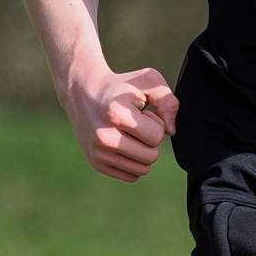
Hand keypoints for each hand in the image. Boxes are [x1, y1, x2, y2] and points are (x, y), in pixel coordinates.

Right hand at [65, 65, 177, 181]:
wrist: (84, 93)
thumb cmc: (122, 86)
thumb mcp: (148, 80)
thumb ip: (168, 100)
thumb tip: (170, 131)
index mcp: (116, 114)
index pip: (156, 136)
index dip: (156, 123)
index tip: (142, 113)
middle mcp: (104, 137)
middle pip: (151, 156)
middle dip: (151, 140)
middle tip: (137, 125)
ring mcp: (98, 153)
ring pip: (142, 170)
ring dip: (143, 152)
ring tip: (130, 134)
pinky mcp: (96, 164)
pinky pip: (132, 176)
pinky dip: (134, 162)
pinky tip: (124, 144)